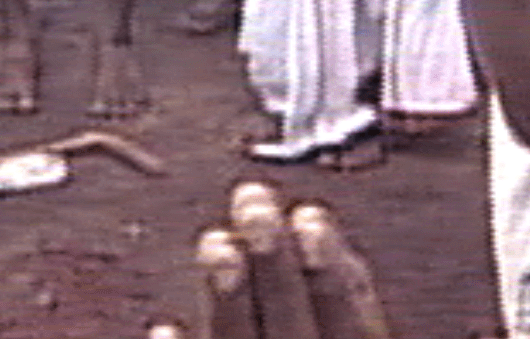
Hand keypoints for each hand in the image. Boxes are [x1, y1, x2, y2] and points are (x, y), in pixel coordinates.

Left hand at [144, 182, 390, 338]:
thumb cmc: (325, 335)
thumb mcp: (363, 336)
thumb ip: (353, 299)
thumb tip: (335, 241)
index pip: (348, 322)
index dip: (330, 270)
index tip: (310, 218)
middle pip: (290, 326)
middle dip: (273, 263)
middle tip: (254, 203)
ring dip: (229, 296)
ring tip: (216, 242)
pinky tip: (166, 327)